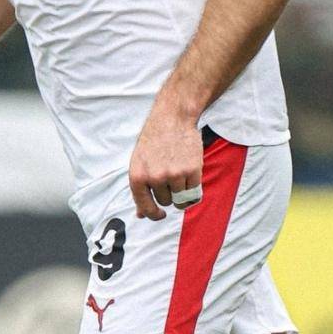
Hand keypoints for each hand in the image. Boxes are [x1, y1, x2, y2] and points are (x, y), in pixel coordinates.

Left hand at [129, 101, 202, 220]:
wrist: (173, 118)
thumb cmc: (155, 140)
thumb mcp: (139, 162)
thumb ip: (140, 189)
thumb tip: (141, 214)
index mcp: (138, 176)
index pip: (145, 206)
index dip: (153, 214)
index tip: (160, 215)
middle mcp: (155, 178)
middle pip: (166, 202)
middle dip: (169, 192)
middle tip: (171, 173)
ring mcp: (174, 175)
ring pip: (181, 199)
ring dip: (183, 190)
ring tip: (180, 172)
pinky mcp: (192, 171)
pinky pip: (194, 193)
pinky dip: (194, 188)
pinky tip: (190, 174)